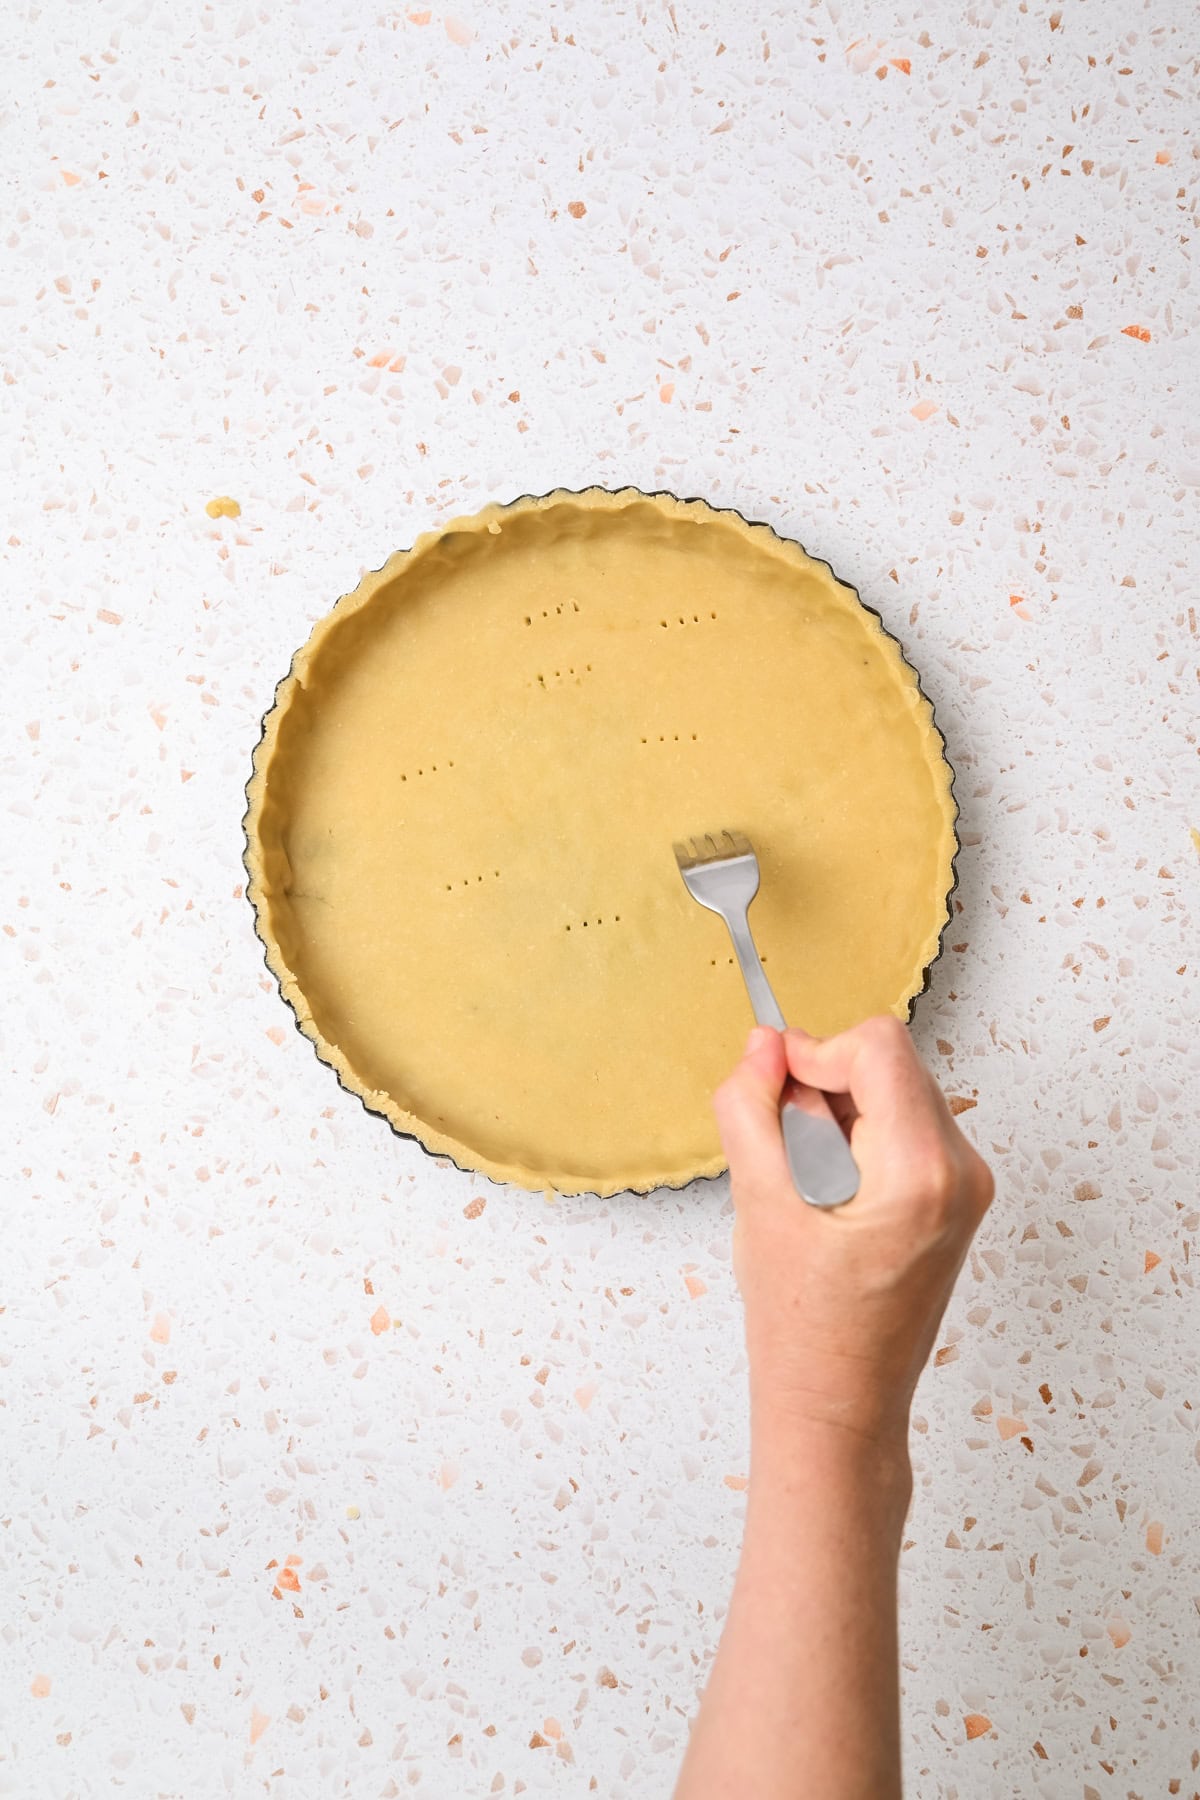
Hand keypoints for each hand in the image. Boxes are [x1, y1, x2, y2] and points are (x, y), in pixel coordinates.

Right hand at [714, 1016, 993, 1449]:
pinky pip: (902, 1126)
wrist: (840, 1409)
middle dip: (825, 1090)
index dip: (813, 1054)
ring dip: (838, 1116)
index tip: (776, 1091)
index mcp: (922, 1171)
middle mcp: (962, 1170)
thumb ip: (751, 1108)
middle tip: (788, 1157)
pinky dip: (858, 1140)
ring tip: (809, 1188)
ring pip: (892, 1090)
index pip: (876, 1045)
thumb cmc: (802, 1329)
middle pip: (887, 1063)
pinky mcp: (956, 1197)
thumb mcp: (758, 1203)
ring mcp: (967, 1185)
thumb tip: (763, 1045)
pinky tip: (830, 1198)